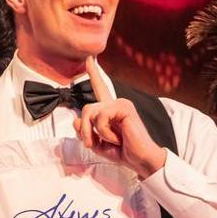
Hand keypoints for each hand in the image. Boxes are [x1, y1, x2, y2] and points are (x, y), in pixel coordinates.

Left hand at [72, 60, 166, 176]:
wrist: (139, 160)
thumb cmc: (121, 151)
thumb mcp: (97, 143)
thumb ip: (84, 131)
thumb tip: (76, 120)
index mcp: (110, 110)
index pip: (100, 88)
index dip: (94, 73)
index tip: (90, 58)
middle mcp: (115, 103)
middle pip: (87, 108)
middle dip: (84, 130)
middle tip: (90, 144)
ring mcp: (121, 103)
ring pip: (91, 111)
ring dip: (93, 132)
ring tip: (109, 141)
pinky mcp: (125, 107)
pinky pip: (102, 117)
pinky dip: (105, 132)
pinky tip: (117, 138)